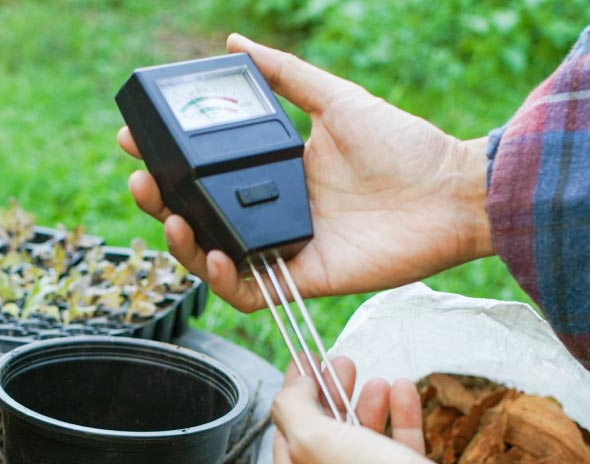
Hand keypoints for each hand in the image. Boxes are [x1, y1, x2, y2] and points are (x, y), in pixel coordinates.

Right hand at [117, 34, 493, 312]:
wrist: (453, 192)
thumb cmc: (406, 147)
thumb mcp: (336, 100)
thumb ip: (286, 76)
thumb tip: (233, 43)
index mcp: (276, 172)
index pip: (206, 172)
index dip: (167, 161)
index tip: (136, 140)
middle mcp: (274, 212)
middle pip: (199, 217)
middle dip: (161, 202)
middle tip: (141, 180)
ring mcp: (287, 248)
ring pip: (214, 259)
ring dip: (182, 245)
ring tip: (171, 217)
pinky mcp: (305, 279)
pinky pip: (251, 293)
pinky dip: (224, 282)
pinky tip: (214, 256)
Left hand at [270, 357, 498, 463]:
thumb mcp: (315, 442)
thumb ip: (292, 409)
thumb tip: (291, 389)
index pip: (285, 448)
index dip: (295, 401)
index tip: (305, 367)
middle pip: (325, 450)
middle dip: (335, 402)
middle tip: (341, 367)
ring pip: (364, 454)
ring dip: (369, 411)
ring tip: (375, 379)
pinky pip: (397, 463)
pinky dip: (400, 426)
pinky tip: (403, 392)